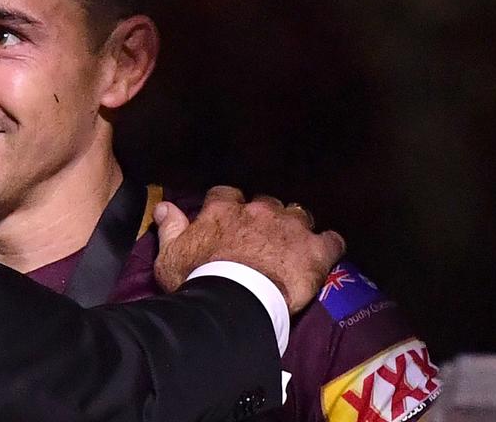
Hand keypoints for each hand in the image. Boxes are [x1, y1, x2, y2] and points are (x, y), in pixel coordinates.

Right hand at [153, 186, 344, 314]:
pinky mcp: (315, 250)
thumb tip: (164, 206)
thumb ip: (170, 227)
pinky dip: (328, 245)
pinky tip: (324, 253)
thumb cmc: (198, 279)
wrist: (234, 302)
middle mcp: (258, 211)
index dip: (228, 205)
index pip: (225, 194)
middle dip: (264, 216)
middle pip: (266, 203)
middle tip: (261, 237)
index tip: (227, 218)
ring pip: (299, 214)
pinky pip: (331, 239)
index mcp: (223, 210)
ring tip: (293, 243)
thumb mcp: (170, 255)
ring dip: (295, 226)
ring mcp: (290, 228)